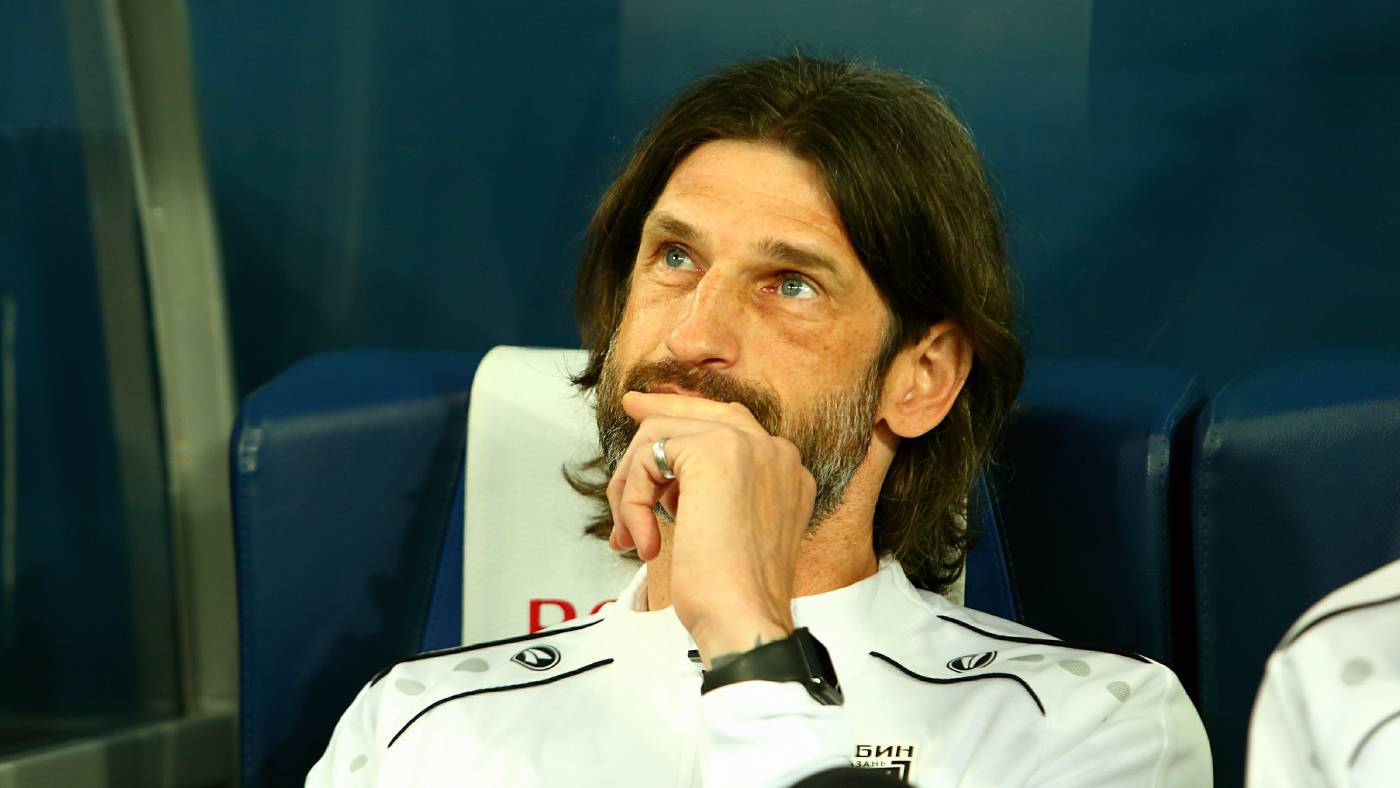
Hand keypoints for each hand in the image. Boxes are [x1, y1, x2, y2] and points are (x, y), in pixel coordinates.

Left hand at [606, 392, 815, 664]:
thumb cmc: (732, 594)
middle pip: (702, 413)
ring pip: (663, 434)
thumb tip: (663, 469)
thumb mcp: (729, 532)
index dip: (687, 417)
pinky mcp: (715, 451)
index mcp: (785, 472)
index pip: (731, 424)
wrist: (744, 619)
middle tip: (628, 408)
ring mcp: (750, 446)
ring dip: (633, 485)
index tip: (648, 414)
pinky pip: (648, 457)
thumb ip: (710, 492)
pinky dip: (632, 500)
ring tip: (631, 533)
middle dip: (656, 415)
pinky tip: (646, 542)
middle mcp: (776, 451)